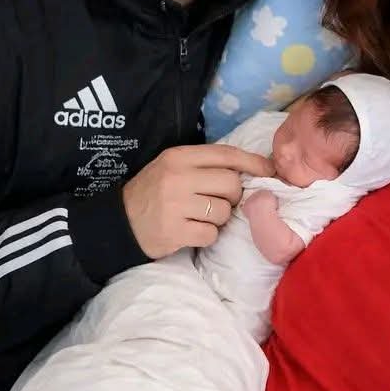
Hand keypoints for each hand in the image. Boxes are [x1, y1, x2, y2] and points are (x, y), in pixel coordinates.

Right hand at [123, 144, 273, 257]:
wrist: (120, 222)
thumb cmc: (153, 192)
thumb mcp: (172, 167)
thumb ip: (204, 165)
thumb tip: (248, 169)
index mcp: (179, 157)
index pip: (225, 154)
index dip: (252, 162)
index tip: (270, 170)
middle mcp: (178, 177)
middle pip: (231, 184)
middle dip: (233, 196)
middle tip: (218, 202)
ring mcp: (175, 205)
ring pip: (224, 212)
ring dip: (219, 218)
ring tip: (199, 217)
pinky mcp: (175, 232)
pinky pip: (211, 234)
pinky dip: (206, 236)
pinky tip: (191, 231)